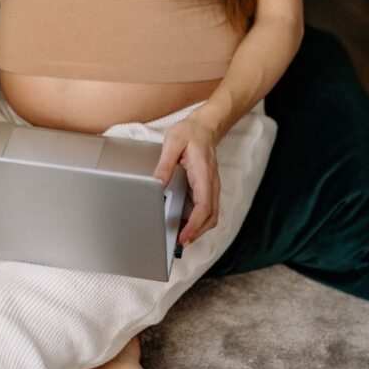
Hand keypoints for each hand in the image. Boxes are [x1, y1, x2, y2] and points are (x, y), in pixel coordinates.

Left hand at [153, 112, 219, 245]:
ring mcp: (212, 186)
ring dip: (199, 228)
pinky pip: (207, 208)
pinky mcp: (208, 187)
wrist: (204, 126)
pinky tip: (186, 223)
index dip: (195, 225)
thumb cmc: (190, 132)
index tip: (184, 236)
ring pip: (211, 214)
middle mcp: (211, 183)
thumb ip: (165, 164)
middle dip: (197, 232)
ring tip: (181, 236)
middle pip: (211, 216)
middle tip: (179, 242)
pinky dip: (199, 220)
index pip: (204, 205)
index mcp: (203, 173)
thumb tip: (157, 184)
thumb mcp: (173, 142)